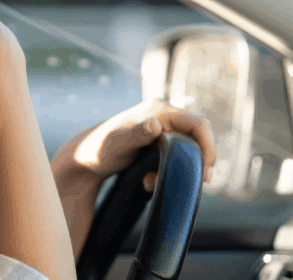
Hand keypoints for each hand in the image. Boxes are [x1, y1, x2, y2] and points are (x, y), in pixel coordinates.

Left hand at [52, 99, 216, 192]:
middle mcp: (162, 114)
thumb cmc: (97, 150)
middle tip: (190, 183)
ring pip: (186, 149)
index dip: (208, 147)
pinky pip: (174, 155)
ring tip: (153, 183)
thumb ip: (136, 135)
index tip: (206, 172)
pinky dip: (167, 170)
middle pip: (197, 137)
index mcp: (158, 110)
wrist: (83, 159)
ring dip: (178, 169)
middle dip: (194, 162)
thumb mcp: (116, 145)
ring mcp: (160, 127)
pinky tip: (148, 181)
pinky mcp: (156, 140)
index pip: (198, 124)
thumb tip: (155, 125)